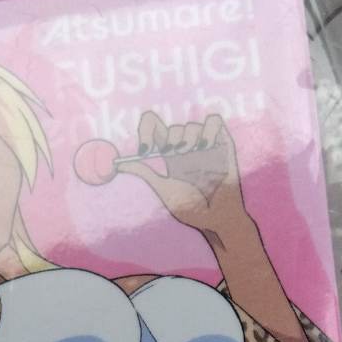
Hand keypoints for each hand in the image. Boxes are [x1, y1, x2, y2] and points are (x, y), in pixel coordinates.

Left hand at [118, 111, 249, 240]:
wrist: (216, 219)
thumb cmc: (192, 210)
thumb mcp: (164, 189)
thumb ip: (144, 172)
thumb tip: (118, 163)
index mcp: (170, 157)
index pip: (155, 128)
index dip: (147, 130)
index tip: (145, 149)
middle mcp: (187, 149)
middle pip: (173, 127)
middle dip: (170, 139)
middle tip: (172, 153)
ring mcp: (205, 146)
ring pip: (192, 125)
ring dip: (187, 137)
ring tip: (190, 152)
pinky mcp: (223, 145)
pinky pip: (214, 121)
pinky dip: (208, 128)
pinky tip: (205, 146)